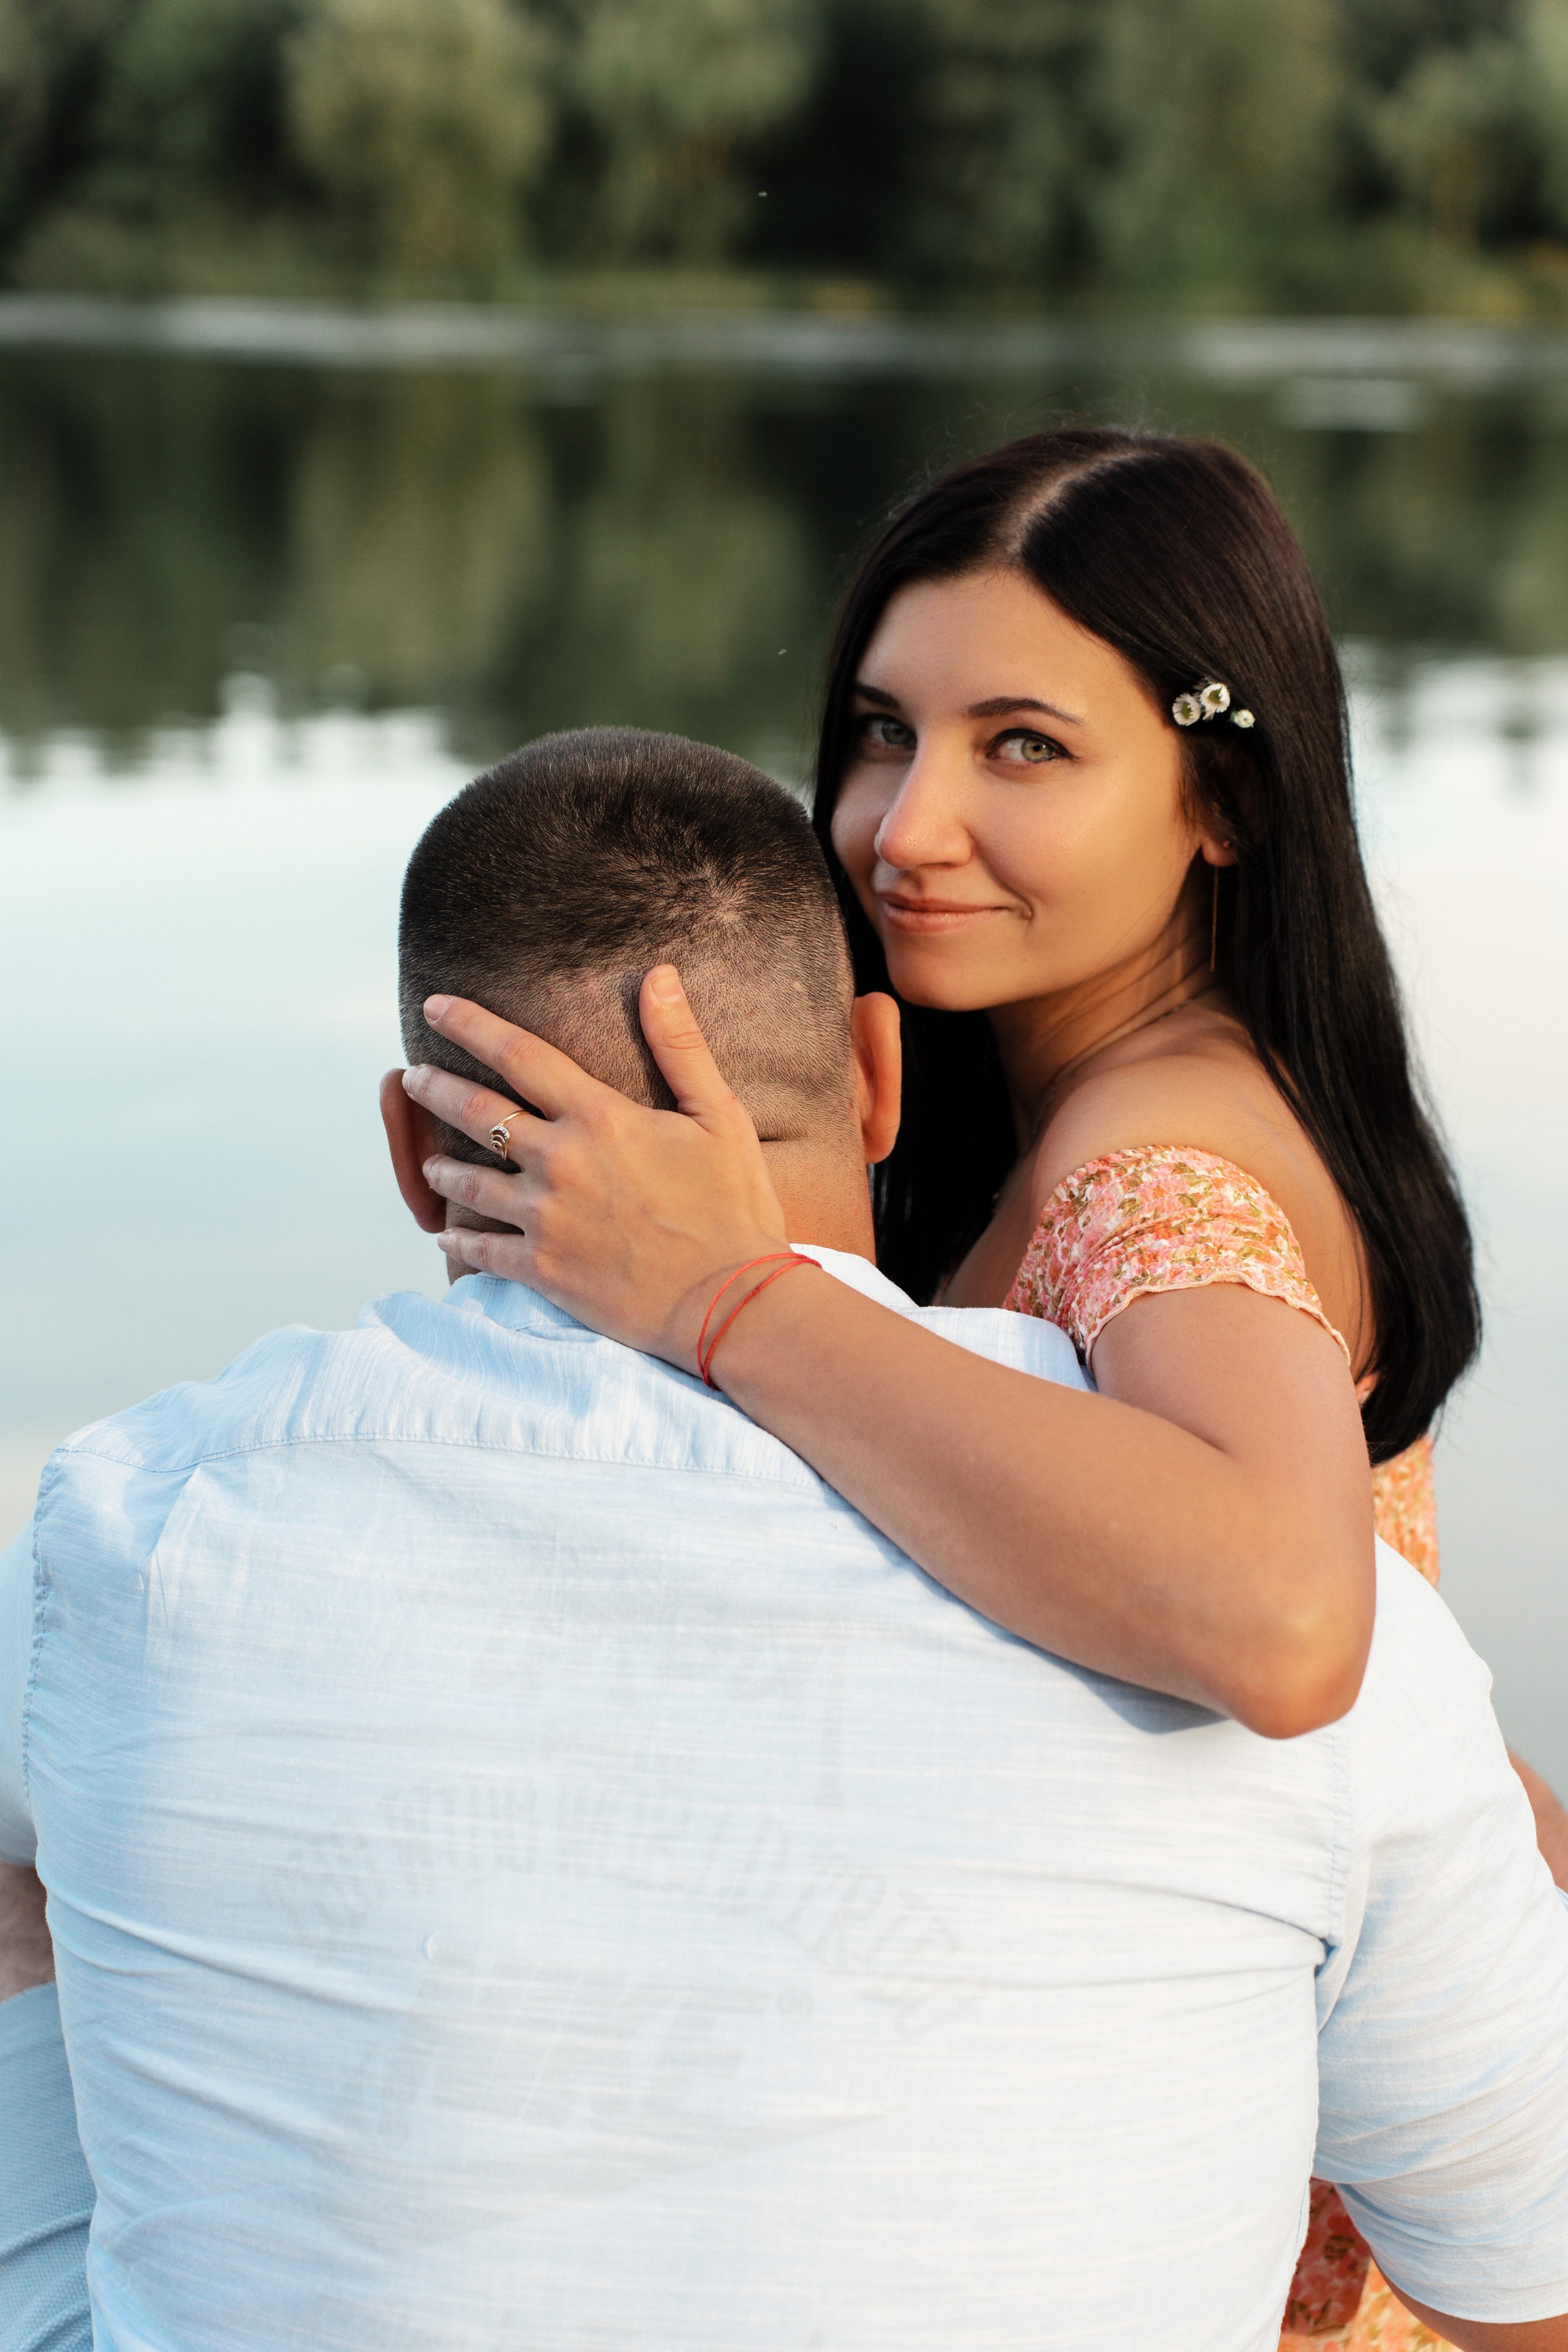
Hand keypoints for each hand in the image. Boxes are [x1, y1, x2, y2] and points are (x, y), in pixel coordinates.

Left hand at [405, 968, 787, 1371]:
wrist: (733, 1302)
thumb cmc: (735, 1205)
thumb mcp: (720, 1114)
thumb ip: (680, 1044)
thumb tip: (658, 974)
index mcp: (599, 1117)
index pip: (518, 1055)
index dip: (470, 1024)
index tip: (434, 1007)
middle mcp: (559, 1162)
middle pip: (477, 1112)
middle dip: (435, 1089)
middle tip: (411, 1078)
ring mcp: (545, 1219)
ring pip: (468, 1183)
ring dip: (440, 1167)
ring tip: (427, 1160)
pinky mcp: (543, 1271)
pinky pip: (481, 1252)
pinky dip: (459, 1242)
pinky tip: (447, 1237)